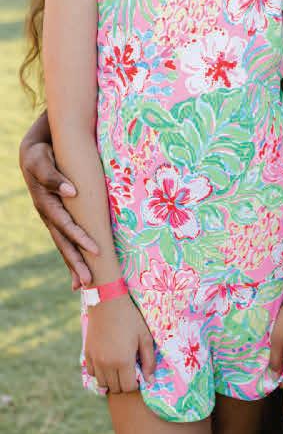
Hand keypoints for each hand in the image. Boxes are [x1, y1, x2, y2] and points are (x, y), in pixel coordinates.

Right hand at [19, 137, 98, 287]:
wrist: (35, 150)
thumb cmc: (41, 153)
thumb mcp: (42, 160)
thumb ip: (53, 176)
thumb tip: (72, 192)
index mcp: (45, 203)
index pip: (65, 225)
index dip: (79, 237)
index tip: (96, 249)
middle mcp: (48, 215)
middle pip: (63, 242)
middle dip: (76, 262)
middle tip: (89, 281)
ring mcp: (52, 218)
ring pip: (64, 244)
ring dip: (74, 264)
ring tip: (85, 284)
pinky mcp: (58, 217)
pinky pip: (66, 238)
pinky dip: (72, 254)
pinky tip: (79, 271)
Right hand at [85, 294, 155, 393]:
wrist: (107, 302)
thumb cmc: (130, 318)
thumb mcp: (145, 336)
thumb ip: (149, 360)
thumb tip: (150, 380)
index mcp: (123, 361)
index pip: (129, 387)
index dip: (136, 383)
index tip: (139, 373)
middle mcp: (107, 365)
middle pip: (116, 388)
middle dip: (125, 383)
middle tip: (130, 370)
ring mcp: (95, 360)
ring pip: (103, 383)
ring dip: (112, 380)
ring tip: (119, 367)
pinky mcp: (87, 354)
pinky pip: (92, 373)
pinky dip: (100, 373)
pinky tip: (107, 363)